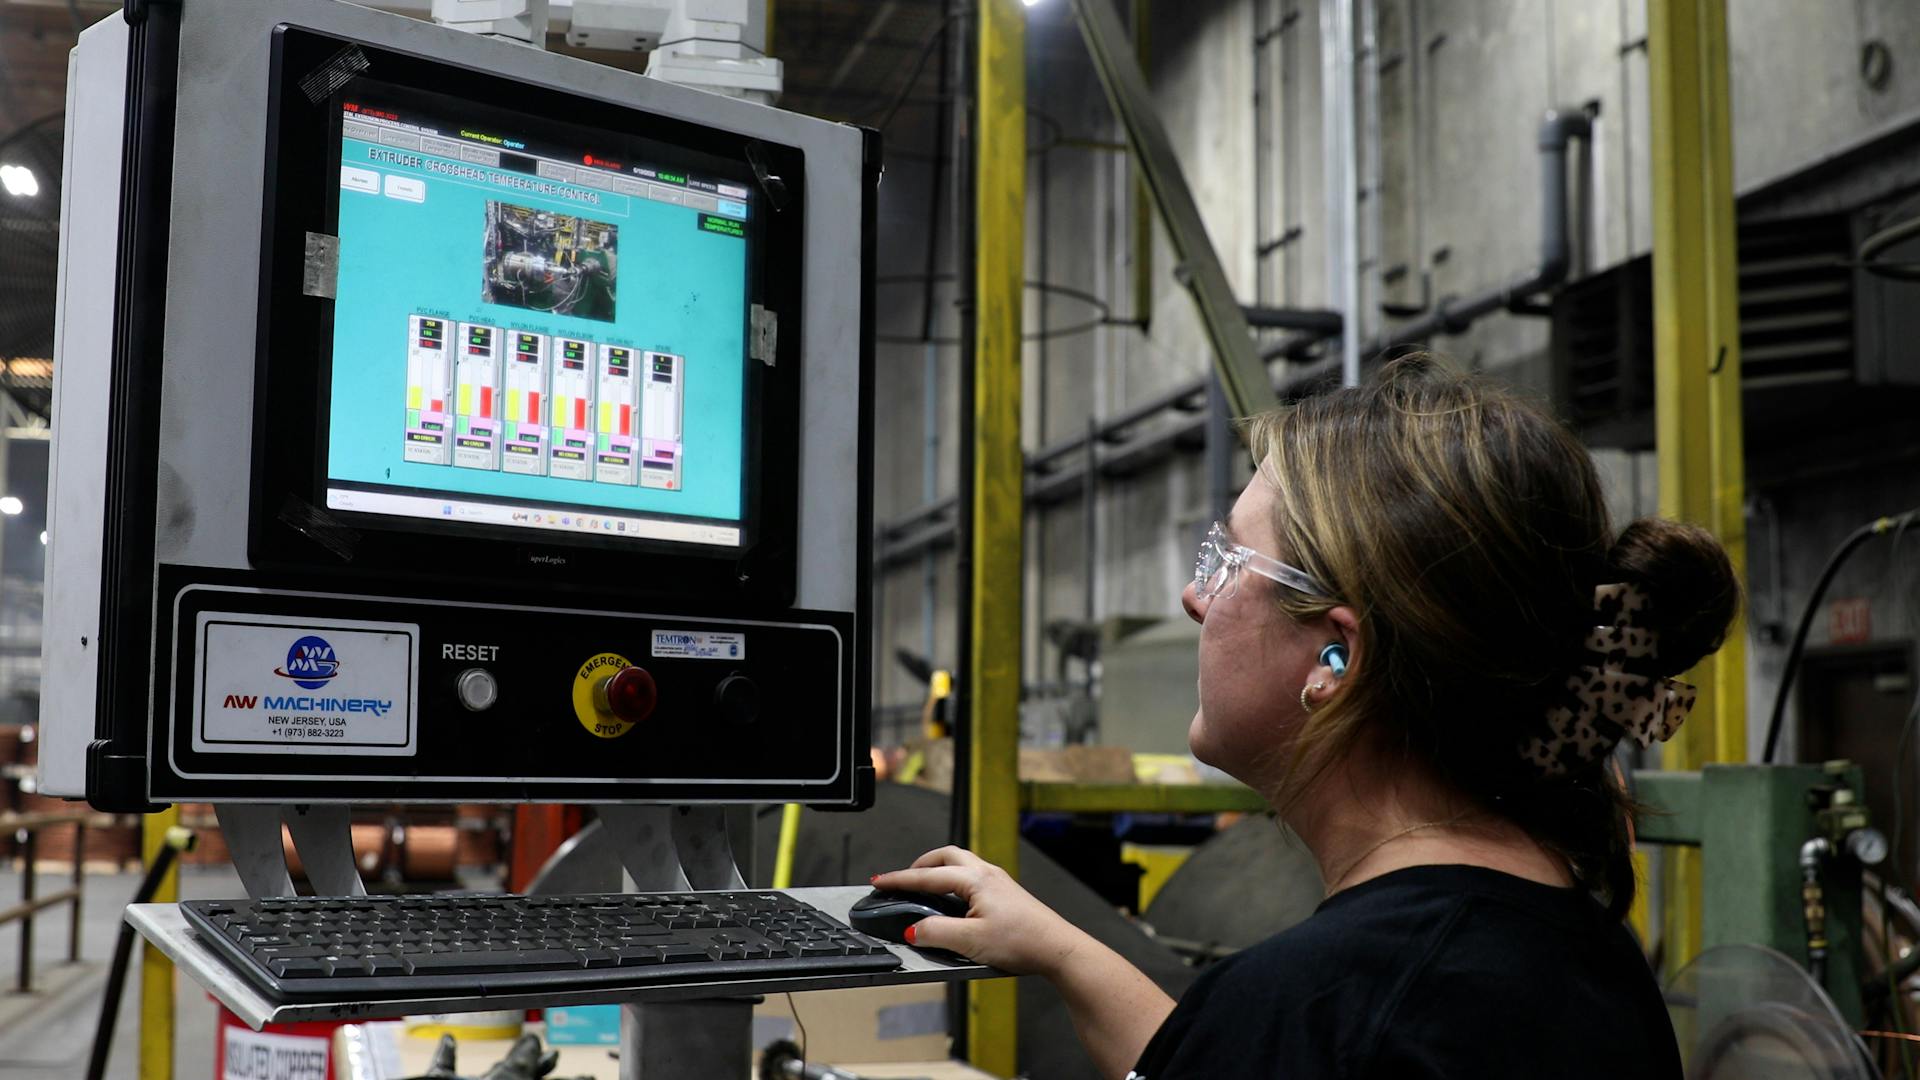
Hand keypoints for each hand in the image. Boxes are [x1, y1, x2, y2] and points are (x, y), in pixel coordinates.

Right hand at [871, 845, 1090, 976]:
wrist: (1057, 948)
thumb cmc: (1022, 942)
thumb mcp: (971, 942)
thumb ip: (937, 934)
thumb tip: (913, 930)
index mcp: (975, 880)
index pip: (928, 876)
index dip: (900, 879)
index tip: (880, 882)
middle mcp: (987, 874)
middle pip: (946, 856)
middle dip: (921, 863)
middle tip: (904, 878)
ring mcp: (999, 881)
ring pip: (962, 863)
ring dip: (939, 869)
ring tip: (925, 885)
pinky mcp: (1006, 893)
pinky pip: (973, 874)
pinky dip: (955, 879)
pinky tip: (954, 898)